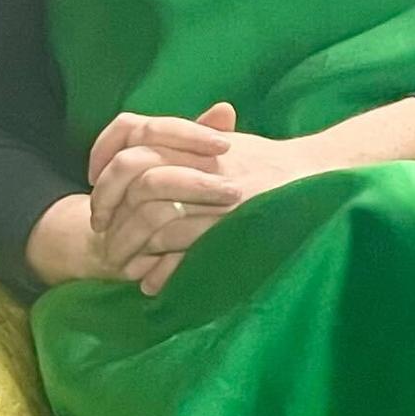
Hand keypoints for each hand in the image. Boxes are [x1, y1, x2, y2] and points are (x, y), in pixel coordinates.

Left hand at [73, 97, 414, 296]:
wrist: (322, 178)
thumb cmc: (272, 166)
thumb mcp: (230, 145)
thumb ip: (189, 142)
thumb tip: (138, 152)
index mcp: (196, 138)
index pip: (132, 132)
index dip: (104, 157)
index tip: (92, 182)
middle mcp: (204, 162)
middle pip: (136, 177)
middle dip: (109, 207)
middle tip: (100, 232)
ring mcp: (218, 196)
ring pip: (155, 216)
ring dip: (132, 245)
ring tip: (122, 265)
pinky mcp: (232, 228)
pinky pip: (185, 250)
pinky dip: (163, 269)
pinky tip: (151, 283)